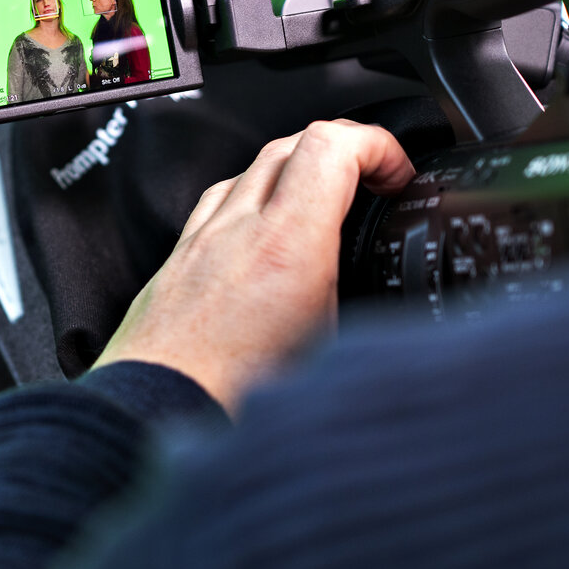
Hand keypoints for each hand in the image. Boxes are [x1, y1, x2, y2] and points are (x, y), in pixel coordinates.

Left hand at [93, 120, 415, 412]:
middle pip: (293, 144)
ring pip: (251, 170)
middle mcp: (236, 231)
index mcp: (286, 246)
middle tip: (375, 184)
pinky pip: (217, 204)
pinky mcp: (175, 263)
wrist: (149, 425)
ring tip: (326, 206)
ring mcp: (199, 242)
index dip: (378, 145)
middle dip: (345, 151)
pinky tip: (264, 234)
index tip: (399, 175)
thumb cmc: (231, 409)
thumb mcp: (336, 366)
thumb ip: (376, 326)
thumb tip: (419, 338)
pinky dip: (251, 201)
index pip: (332, 146)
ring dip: (296, 171)